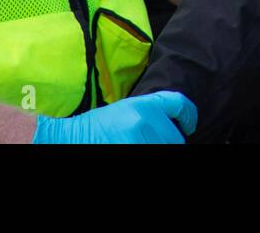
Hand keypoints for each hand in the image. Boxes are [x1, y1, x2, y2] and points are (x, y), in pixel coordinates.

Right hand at [32, 90, 196, 142]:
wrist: (69, 138)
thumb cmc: (96, 126)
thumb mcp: (125, 110)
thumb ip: (149, 113)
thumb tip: (172, 126)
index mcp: (143, 104)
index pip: (179, 104)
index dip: (190, 115)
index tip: (190, 125)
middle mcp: (144, 120)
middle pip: (176, 138)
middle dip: (170, 142)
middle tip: (154, 142)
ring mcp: (138, 140)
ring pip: (167, 148)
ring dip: (160, 149)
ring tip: (142, 144)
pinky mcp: (133, 152)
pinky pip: (154, 156)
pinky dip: (150, 154)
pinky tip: (138, 150)